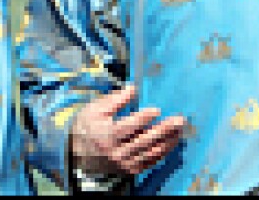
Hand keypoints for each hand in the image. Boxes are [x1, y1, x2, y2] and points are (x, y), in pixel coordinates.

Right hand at [69, 84, 184, 175]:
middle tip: (179, 120)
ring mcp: (125, 163)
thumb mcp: (95, 109)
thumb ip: (115, 100)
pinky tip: (171, 143)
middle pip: (145, 140)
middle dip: (164, 129)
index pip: (130, 126)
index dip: (144, 118)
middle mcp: (117, 151)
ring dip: (168, 142)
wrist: (78, 154)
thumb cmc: (87, 126)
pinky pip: (150, 162)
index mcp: (107, 134)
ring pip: (151, 153)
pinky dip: (162, 153)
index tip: (157, 109)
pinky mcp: (130, 169)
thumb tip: (134, 88)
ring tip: (179, 130)